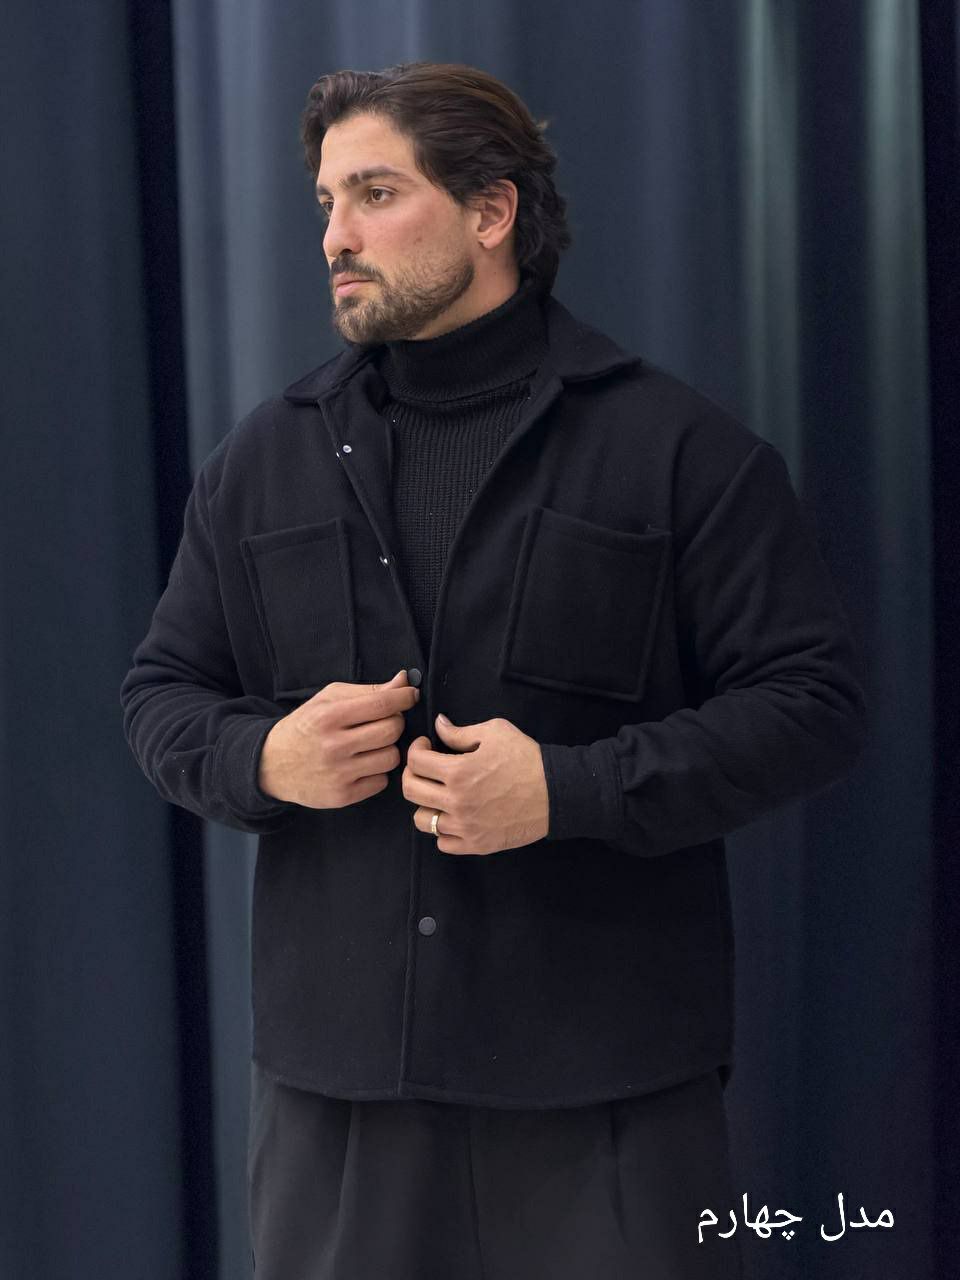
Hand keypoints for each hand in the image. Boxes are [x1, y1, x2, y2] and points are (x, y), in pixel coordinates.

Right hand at [258, 669, 418, 807]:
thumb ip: (367, 690)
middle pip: (392, 730)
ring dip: (388, 749)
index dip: (404, 697)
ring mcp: (338, 773)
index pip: (382, 703)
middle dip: (395, 722)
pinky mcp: (342, 796)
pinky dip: (377, 772)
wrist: (271, 765)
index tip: (410, 695)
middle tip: (385, 722)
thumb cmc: (306, 726)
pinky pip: (381, 782)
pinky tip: (362, 765)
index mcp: (329, 716)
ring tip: (371, 746)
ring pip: (391, 757)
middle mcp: (333, 745)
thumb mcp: (328, 700)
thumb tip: (403, 681)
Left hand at [402, 714, 549, 854]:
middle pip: (411, 790)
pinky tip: (454, 816)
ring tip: (438, 794)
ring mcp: (465, 827)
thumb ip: (460, 732)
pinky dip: (443, 830)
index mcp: (458, 771)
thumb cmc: (527, 758)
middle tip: (424, 768)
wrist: (557, 792)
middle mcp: (456, 802)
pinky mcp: (477, 844)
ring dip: (426, 804)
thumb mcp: (495, 732)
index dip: (415, 748)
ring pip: (422, 820)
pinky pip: (442, 842)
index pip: (415, 761)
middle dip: (412, 773)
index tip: (425, 745)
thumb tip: (438, 724)